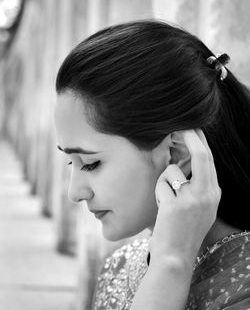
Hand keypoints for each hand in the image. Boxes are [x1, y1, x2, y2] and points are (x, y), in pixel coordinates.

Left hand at [150, 129, 220, 263]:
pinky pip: (162, 184)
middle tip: (180, 126)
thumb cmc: (182, 230)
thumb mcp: (198, 207)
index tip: (192, 129)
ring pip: (173, 170)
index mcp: (213, 193)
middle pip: (202, 155)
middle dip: (190, 137)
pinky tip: (161, 207)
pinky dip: (158, 192)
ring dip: (163, 181)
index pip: (209, 160)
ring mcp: (193, 199)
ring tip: (165, 199)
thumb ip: (195, 186)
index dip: (200, 142)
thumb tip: (182, 162)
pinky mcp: (176, 205)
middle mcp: (208, 194)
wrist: (176, 256)